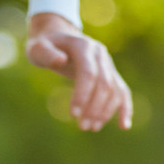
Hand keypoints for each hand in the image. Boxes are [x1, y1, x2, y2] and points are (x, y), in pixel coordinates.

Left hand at [25, 12, 131, 131]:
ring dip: (106, 111)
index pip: (89, 73)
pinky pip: (122, 91)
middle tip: (82, 127)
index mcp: (83, 46)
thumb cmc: (44, 45)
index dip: (83, 94)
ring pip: (115, 89)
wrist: (58, 36)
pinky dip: (125, 108)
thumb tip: (60, 60)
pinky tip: (124, 126)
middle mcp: (100, 54)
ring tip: (92, 128)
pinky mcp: (110, 73)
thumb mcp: (37, 47)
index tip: (74, 115)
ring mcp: (107, 63)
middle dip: (95, 107)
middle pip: (105, 84)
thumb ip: (46, 53)